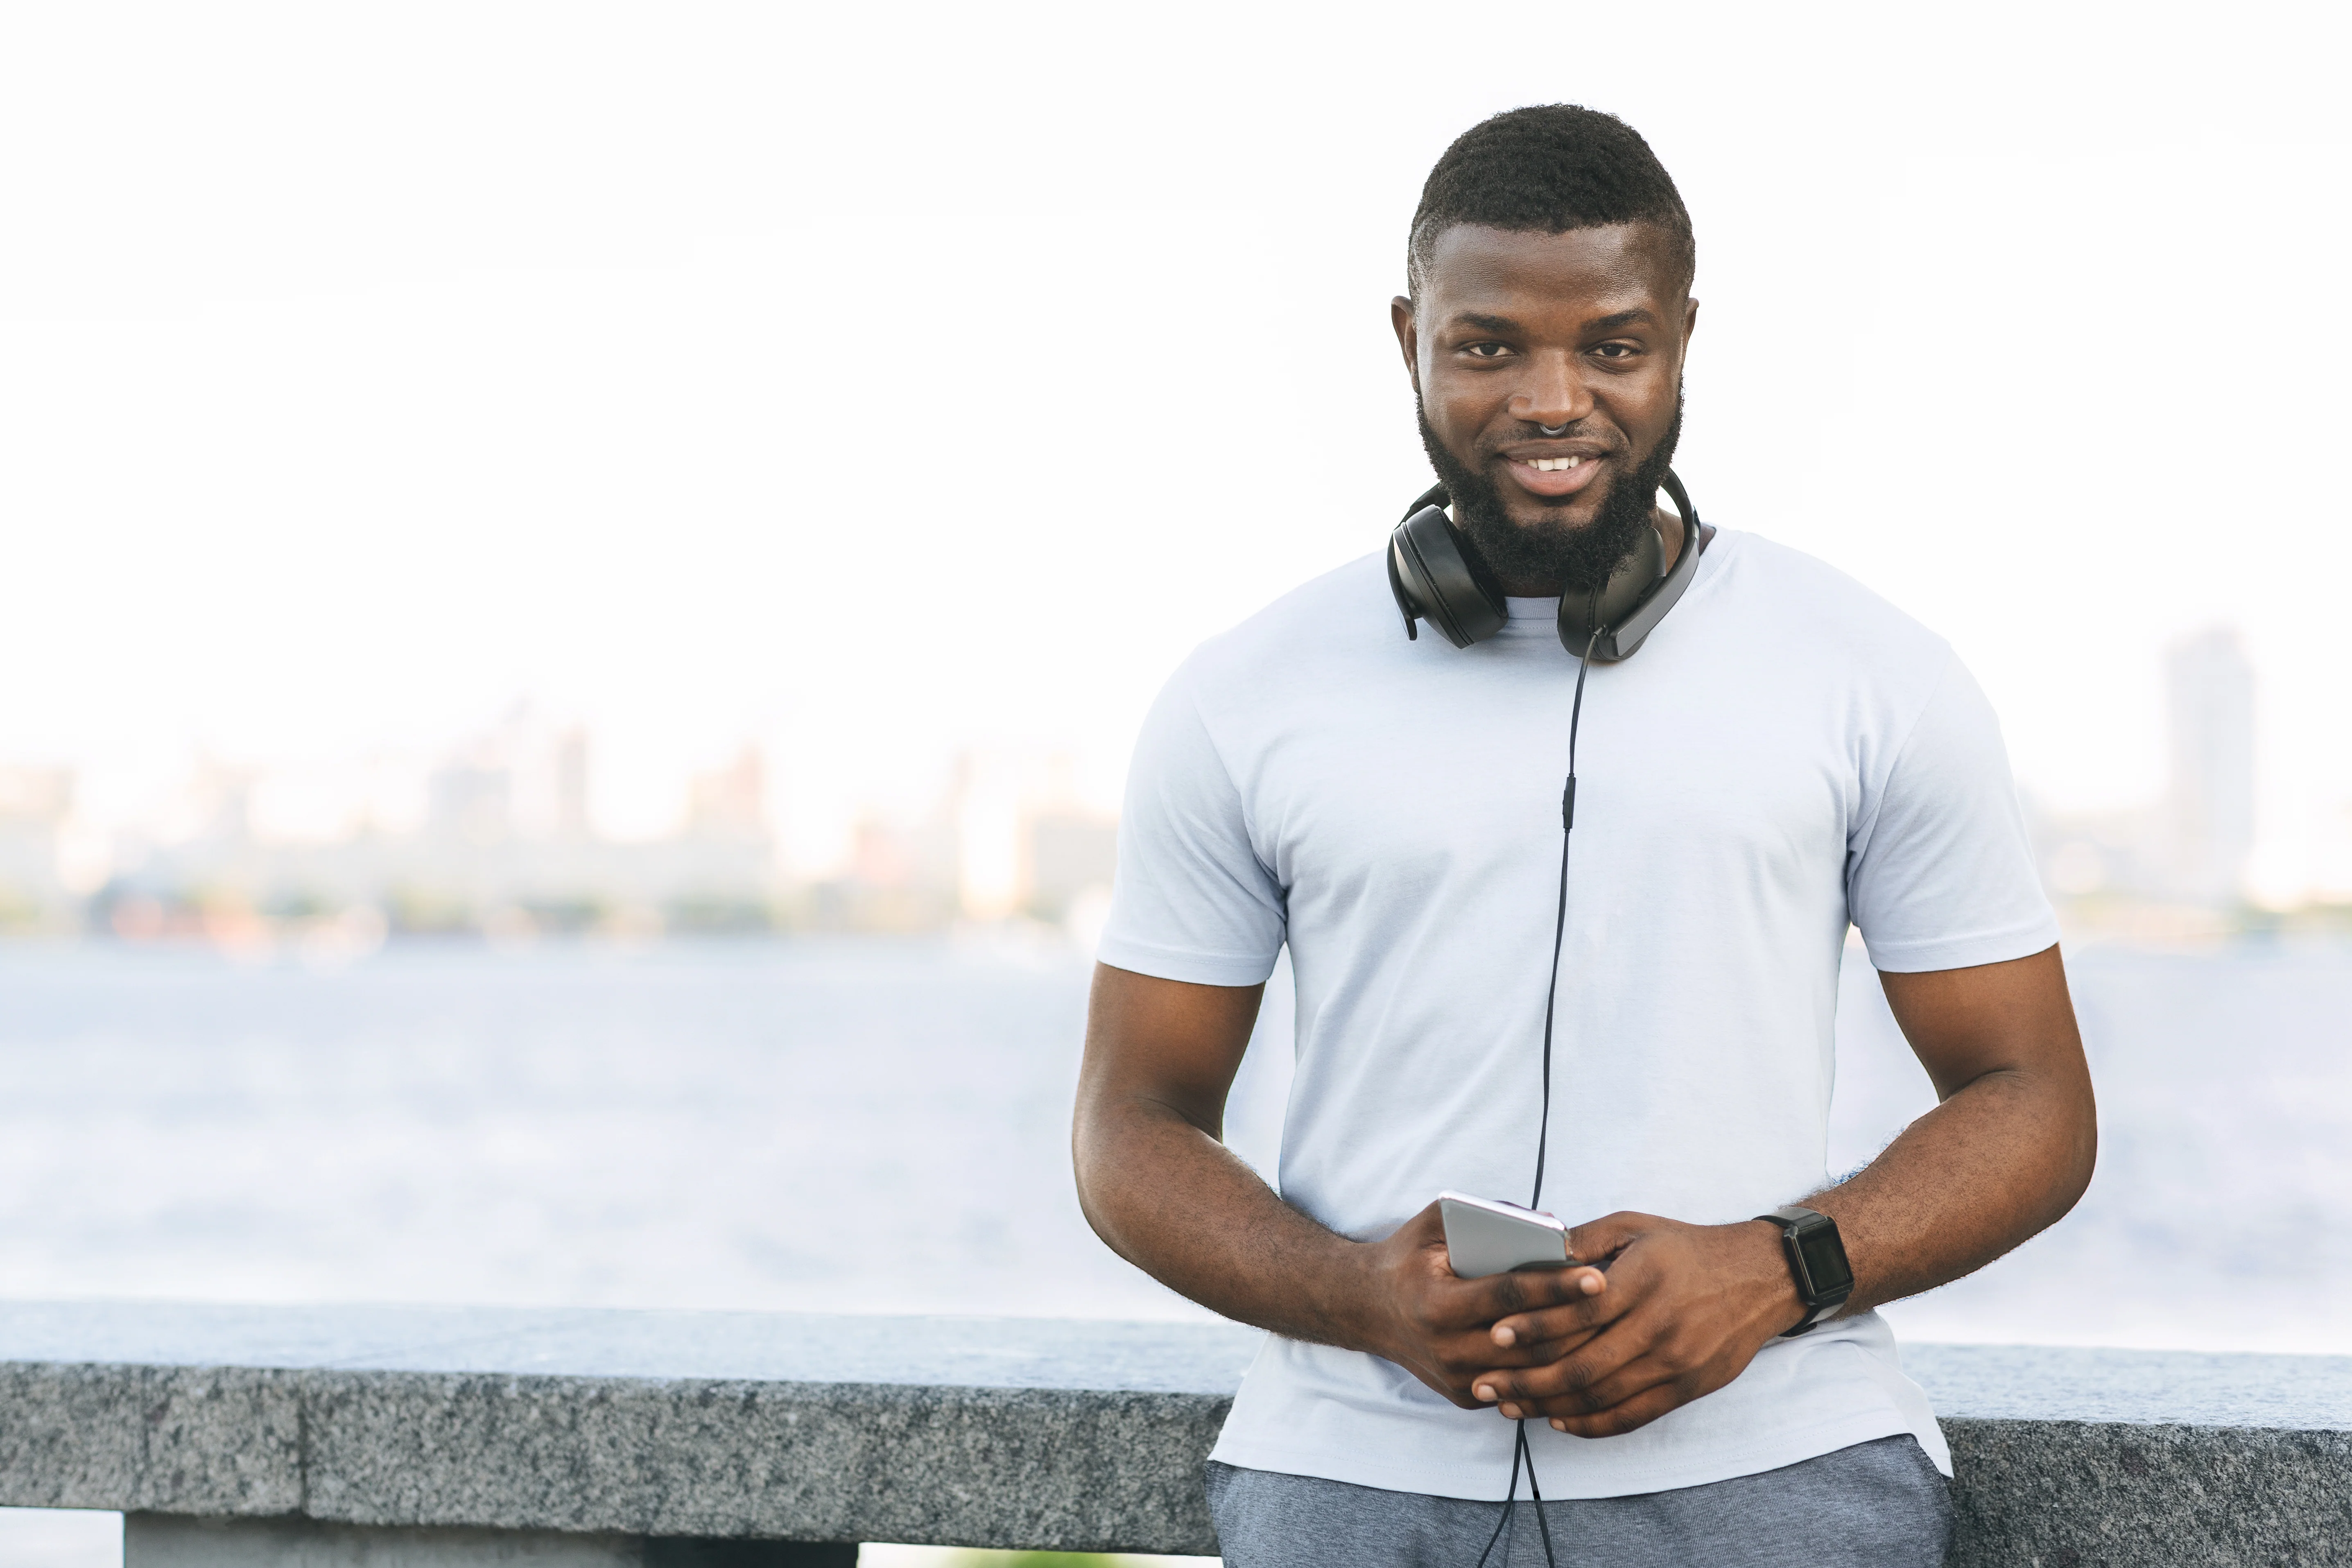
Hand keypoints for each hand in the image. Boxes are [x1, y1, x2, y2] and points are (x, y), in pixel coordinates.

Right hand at [1349, 1200, 1610, 1407]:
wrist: (1367, 1308)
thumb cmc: (1409, 1257)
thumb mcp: (1435, 1222)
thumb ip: (1486, 1214)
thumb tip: (1549, 1225)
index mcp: (1437, 1304)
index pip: (1508, 1296)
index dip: (1554, 1287)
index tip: (1596, 1276)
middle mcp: (1446, 1349)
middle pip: (1528, 1343)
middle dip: (1578, 1324)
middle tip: (1622, 1305)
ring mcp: (1457, 1380)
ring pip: (1531, 1374)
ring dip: (1573, 1352)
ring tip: (1614, 1329)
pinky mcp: (1466, 1397)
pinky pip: (1520, 1388)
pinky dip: (1552, 1372)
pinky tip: (1584, 1351)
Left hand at [1467, 1212, 1803, 1435]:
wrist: (1761, 1277)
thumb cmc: (1687, 1249)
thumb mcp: (1635, 1227)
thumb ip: (1584, 1240)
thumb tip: (1533, 1254)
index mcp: (1642, 1280)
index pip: (1578, 1312)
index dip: (1534, 1326)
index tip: (1495, 1334)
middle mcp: (1660, 1325)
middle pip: (1583, 1364)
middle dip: (1528, 1379)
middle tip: (1486, 1384)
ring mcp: (1676, 1362)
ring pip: (1603, 1396)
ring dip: (1551, 1406)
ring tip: (1511, 1407)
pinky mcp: (1689, 1387)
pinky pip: (1634, 1415)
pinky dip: (1593, 1424)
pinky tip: (1561, 1421)